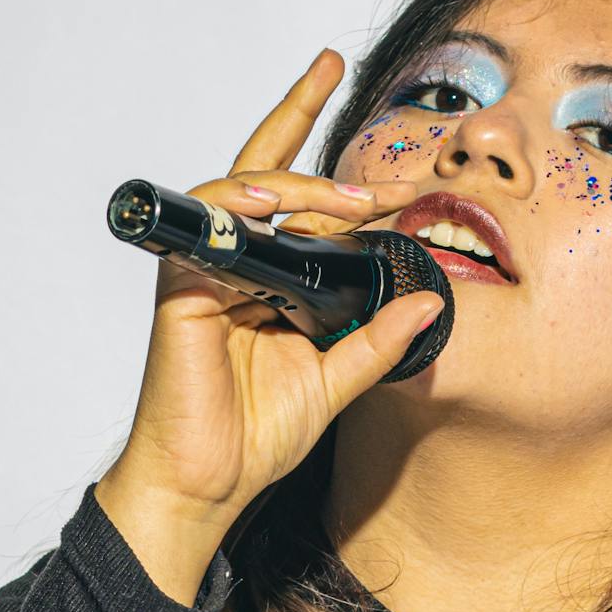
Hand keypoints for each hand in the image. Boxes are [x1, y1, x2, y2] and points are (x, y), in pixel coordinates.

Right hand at [105, 48, 435, 525]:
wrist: (208, 483)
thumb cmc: (255, 435)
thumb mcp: (338, 380)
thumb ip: (378, 340)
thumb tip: (431, 300)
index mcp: (270, 277)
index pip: (301, 203)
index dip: (345, 180)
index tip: (402, 178)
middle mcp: (235, 261)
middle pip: (265, 169)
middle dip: (310, 128)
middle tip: (368, 135)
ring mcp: (204, 268)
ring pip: (242, 189)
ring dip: (297, 183)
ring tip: (351, 197)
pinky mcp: (180, 285)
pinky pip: (204, 224)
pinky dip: (235, 205)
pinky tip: (270, 205)